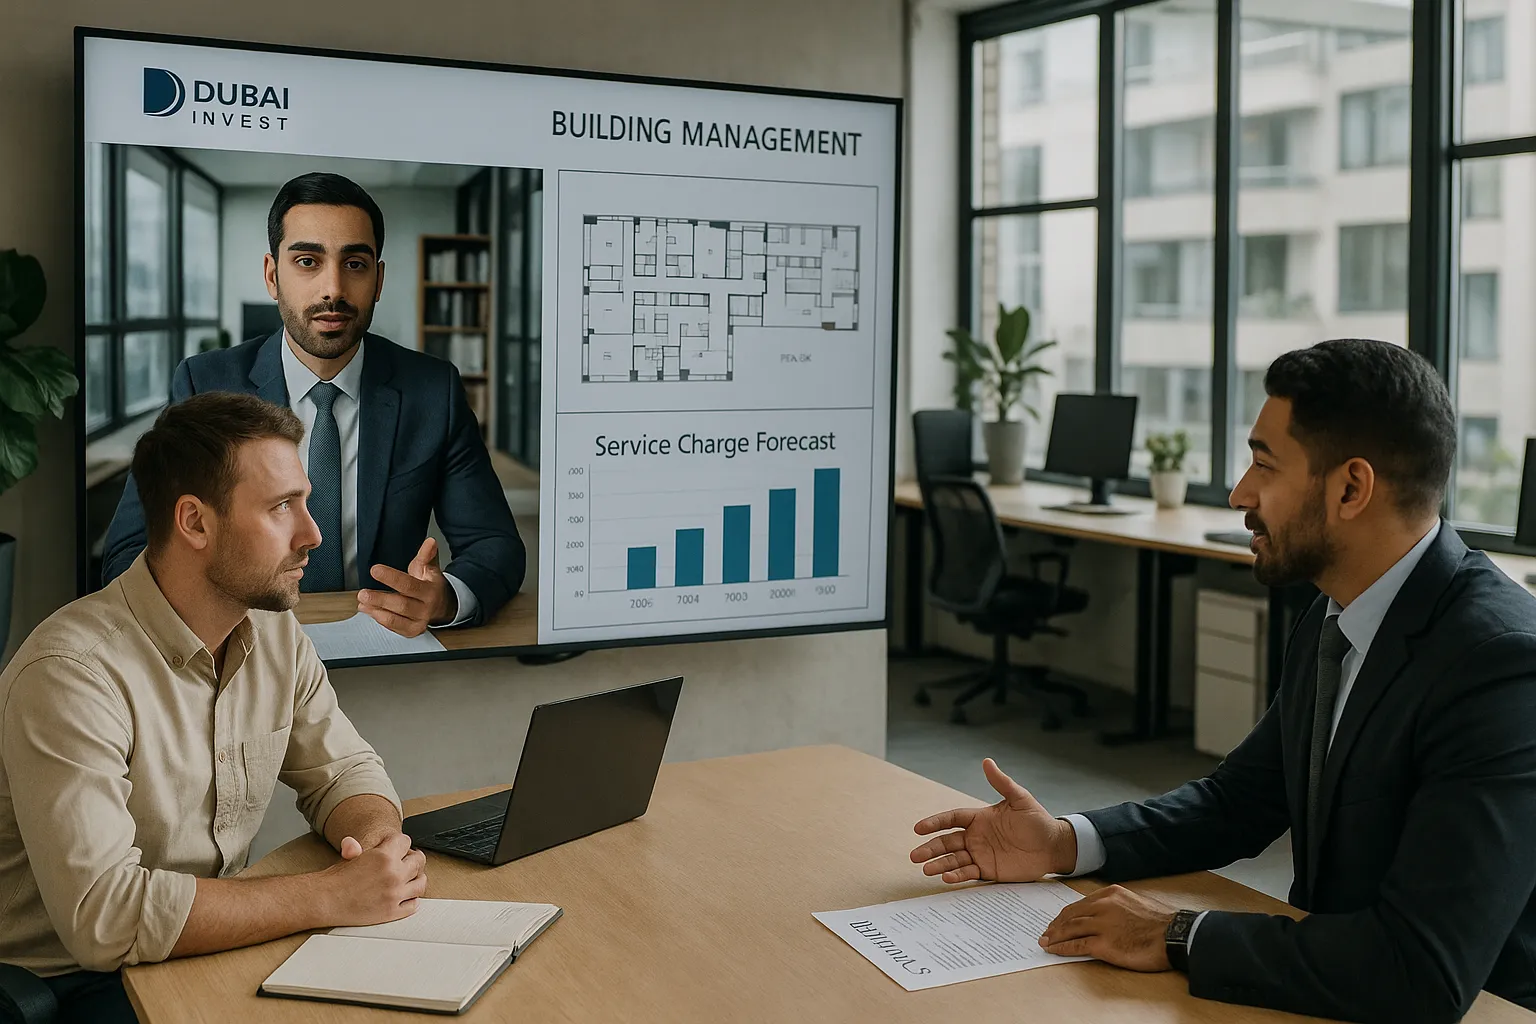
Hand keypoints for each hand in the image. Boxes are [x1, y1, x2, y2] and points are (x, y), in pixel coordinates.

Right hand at [318, 833, 427, 927]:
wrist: (324, 901)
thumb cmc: (335, 879)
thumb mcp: (349, 856)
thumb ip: (358, 847)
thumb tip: (352, 843)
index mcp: (384, 856)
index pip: (406, 841)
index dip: (400, 843)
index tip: (398, 847)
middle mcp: (393, 874)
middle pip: (418, 861)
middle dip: (413, 859)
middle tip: (409, 860)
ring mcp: (395, 894)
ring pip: (421, 883)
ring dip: (417, 879)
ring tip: (411, 878)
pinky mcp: (392, 911)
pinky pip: (413, 905)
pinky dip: (411, 900)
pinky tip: (406, 896)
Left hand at [359, 538, 455, 636]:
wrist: (443, 606)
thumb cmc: (430, 585)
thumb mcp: (429, 568)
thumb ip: (426, 555)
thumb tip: (430, 541)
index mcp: (430, 591)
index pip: (409, 585)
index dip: (391, 578)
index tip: (375, 570)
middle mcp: (426, 608)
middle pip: (401, 605)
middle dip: (380, 600)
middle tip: (362, 593)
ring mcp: (419, 621)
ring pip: (396, 619)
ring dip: (376, 611)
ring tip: (362, 603)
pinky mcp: (412, 631)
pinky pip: (394, 627)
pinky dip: (380, 619)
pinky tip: (369, 610)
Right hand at [910, 758, 1076, 882]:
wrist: (1053, 846)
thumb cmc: (1037, 820)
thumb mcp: (1020, 799)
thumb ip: (1001, 783)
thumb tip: (986, 761)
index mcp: (979, 818)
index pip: (951, 819)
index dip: (935, 823)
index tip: (919, 828)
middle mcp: (976, 836)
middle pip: (947, 841)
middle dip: (930, 848)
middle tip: (914, 855)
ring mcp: (981, 854)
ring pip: (954, 859)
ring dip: (939, 863)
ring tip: (925, 869)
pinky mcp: (989, 870)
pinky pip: (968, 873)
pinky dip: (957, 875)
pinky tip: (946, 877)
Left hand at [1039, 884, 1175, 971]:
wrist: (1175, 935)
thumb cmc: (1160, 923)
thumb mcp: (1135, 902)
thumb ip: (1116, 906)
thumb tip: (1104, 916)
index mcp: (1110, 894)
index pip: (1080, 904)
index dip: (1066, 914)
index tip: (1058, 920)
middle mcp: (1103, 906)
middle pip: (1071, 915)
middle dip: (1056, 925)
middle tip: (1046, 932)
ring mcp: (1102, 925)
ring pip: (1070, 929)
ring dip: (1055, 936)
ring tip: (1046, 941)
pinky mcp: (1104, 944)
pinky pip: (1077, 945)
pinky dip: (1062, 947)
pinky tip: (1054, 949)